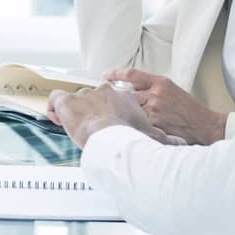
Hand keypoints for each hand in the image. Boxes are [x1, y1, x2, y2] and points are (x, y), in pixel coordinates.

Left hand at [46, 83, 181, 148]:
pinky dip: (53, 106)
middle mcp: (105, 91)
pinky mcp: (68, 101)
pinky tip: (54, 116)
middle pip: (95, 98)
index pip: (115, 97)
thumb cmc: (133, 138)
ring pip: (76, 99)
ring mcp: (85, 94)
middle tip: (90, 126)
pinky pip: (56, 98)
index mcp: (125, 97)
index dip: (110, 109)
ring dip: (74, 112)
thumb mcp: (155, 137)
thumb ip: (166, 138)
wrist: (113, 137)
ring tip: (73, 126)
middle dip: (92, 110)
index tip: (107, 118)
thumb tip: (181, 143)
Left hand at [104, 68, 226, 144]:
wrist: (204, 125)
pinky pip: (138, 123)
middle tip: (113, 102)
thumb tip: (130, 87)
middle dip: (120, 99)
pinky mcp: (155, 125)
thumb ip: (151, 87)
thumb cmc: (189, 109)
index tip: (107, 76)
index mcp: (160, 82)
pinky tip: (138, 127)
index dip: (115, 74)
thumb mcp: (171, 90)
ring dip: (128, 113)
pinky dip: (136, 125)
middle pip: (127, 93)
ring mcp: (155, 110)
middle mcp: (156, 94)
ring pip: (131, 109)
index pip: (132, 74)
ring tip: (129, 117)